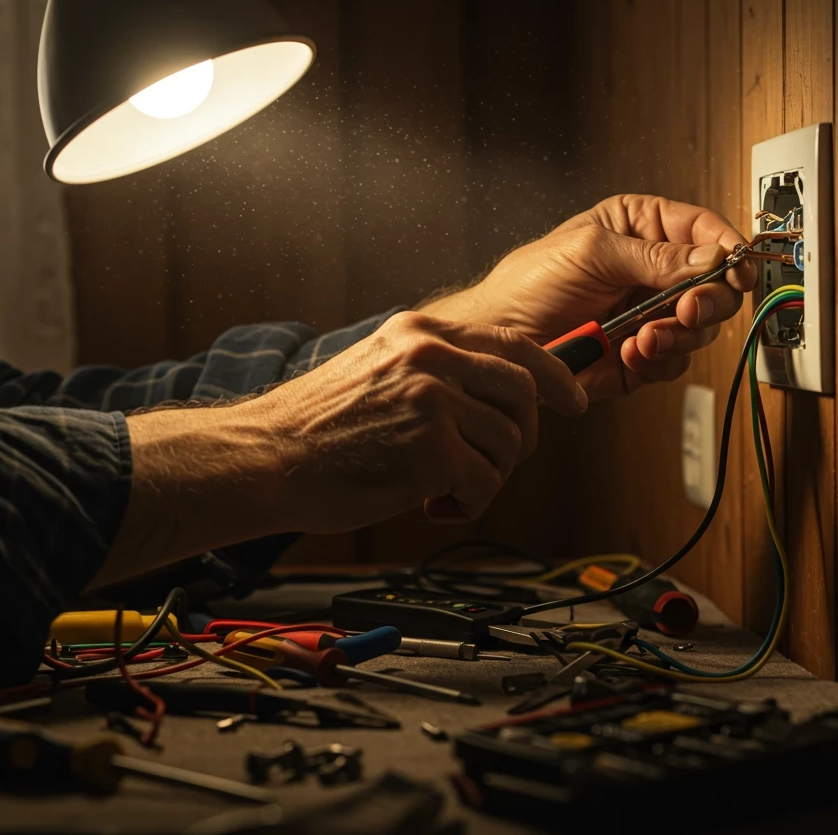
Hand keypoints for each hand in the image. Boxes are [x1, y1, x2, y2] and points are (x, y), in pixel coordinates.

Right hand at [89, 312, 586, 587]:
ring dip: (488, 477)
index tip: (573, 400)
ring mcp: (433, 401)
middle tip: (489, 465)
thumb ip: (433, 371)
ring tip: (443, 488)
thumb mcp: (376, 370)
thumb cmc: (314, 428)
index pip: (513, 343)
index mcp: (419, 332)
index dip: (553, 375)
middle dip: (521, 438)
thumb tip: (499, 396)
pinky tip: (432, 505)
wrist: (265, 457)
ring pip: (510, 444)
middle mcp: (430, 356)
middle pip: (524, 394)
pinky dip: (469, 504)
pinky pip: (486, 483)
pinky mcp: (432, 449)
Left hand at [421, 195, 756, 401]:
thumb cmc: (528, 282)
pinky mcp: (638, 357)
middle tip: (687, 311)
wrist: (497, 337)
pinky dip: (655, 361)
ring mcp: (648, 316)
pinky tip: (627, 353)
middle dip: (706, 302)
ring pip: (698, 329)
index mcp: (641, 230)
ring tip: (643, 338)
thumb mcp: (590, 251)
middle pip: (715, 286)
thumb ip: (653, 256)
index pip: (704, 234)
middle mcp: (652, 273)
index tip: (736, 269)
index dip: (728, 251)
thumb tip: (711, 258)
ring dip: (677, 336)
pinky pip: (671, 363)